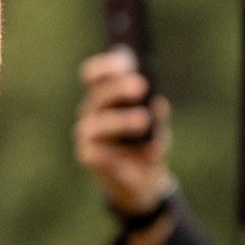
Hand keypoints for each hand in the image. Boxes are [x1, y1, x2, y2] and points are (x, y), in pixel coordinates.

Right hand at [74, 47, 173, 217]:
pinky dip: (129, 151)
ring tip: (143, 120)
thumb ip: (156, 115)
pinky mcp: (88, 155)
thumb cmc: (147, 145)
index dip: (107, 65)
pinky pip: (103, 150)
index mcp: (104, 96)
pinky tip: (150, 153)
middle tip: (140, 85)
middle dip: (118, 88)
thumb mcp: (157, 127)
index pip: (95, 75)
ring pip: (99, 121)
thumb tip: (157, 103)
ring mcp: (87, 133)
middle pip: (99, 94)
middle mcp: (91, 111)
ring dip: (122, 119)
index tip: (126, 61)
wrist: (143, 183)